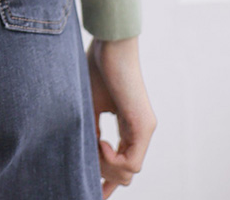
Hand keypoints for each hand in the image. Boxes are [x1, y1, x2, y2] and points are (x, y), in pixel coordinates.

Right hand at [86, 35, 156, 196]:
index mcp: (126, 125)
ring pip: (129, 172)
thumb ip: (89, 129)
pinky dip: (114, 161)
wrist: (110, 43)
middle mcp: (138, 131)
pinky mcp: (144, 126)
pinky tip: (101, 143)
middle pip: (124, 173)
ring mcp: (143, 129)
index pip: (121, 163)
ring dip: (106, 167)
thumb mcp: (88, 104)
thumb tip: (85, 154)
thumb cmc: (96, 66)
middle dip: (102, 175)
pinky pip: (132, 163)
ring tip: (93, 145)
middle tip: (85, 164)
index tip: (91, 188)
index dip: (106, 179)